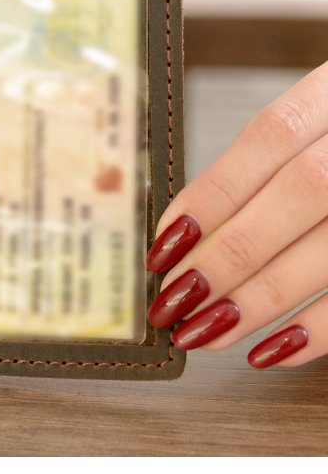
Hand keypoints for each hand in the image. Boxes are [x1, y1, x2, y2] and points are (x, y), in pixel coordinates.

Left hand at [146, 61, 327, 367]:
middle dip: (228, 254)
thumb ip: (266, 165)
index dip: (213, 193)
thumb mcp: (316, 123)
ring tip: (205, 332)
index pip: (271, 135)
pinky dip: (321, 328)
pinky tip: (271, 350)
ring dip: (262, 298)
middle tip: (172, 301)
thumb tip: (183, 233)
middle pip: (302, 191)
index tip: (163, 245)